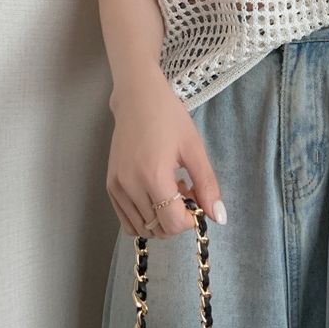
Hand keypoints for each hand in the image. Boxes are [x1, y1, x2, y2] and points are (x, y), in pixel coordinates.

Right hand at [105, 74, 225, 238]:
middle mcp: (130, 186)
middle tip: (186, 191)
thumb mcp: (194, 148)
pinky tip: (155, 193)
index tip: (197, 200)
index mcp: (153, 176)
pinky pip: (126, 220)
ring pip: (141, 228)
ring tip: (170, 191)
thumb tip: (218, 217)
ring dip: (160, 218)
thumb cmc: (169, 118)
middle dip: (176, 219)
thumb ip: (207, 185)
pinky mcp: (110, 186)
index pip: (171, 223)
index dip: (189, 220)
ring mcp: (116, 188)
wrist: (137, 98)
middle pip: (157, 229)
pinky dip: (144, 217)